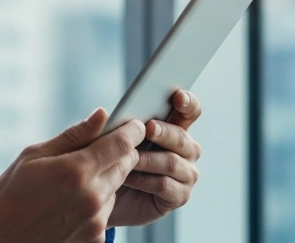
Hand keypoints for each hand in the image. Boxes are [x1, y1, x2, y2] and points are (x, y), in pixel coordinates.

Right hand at [0, 109, 143, 242]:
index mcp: (76, 171)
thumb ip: (73, 135)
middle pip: (126, 165)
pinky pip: (106, 212)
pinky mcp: (95, 239)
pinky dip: (96, 205)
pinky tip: (71, 206)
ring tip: (75, 184)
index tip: (135, 125)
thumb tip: (102, 114)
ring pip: (116, 189)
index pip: (122, 144)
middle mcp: (92, 197)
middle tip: (102, 150)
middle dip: (120, 153)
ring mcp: (96, 221)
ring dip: (106, 180)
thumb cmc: (11, 194)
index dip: (133, 131)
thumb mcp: (34, 156)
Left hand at [108, 90, 202, 226]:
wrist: (107, 198)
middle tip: (147, 128)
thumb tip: (104, 112)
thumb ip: (113, 125)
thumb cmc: (113, 162)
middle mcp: (186, 149)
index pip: (190, 111)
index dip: (187, 102)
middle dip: (164, 131)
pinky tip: (128, 178)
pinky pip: (164, 184)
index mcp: (175, 127)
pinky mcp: (179, 195)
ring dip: (147, 159)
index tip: (178, 96)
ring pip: (172, 162)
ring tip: (126, 157)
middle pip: (182, 137)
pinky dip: (144, 180)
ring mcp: (186, 173)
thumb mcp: (111, 140)